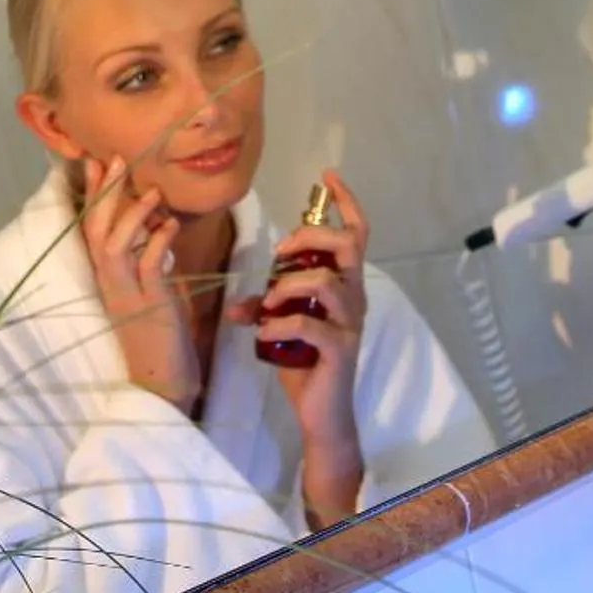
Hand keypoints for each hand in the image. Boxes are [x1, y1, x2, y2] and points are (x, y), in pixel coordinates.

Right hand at [78, 156, 199, 413]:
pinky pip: (148, 267)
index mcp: (108, 279)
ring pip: (115, 245)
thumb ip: (153, 264)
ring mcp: (127, 295)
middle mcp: (110, 284)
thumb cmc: (161, 339)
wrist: (163, 384)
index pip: (92, 229)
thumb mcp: (155, 293)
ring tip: (150, 191)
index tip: (93, 161)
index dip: (92, 195)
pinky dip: (157, 242)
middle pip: (96, 230)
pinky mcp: (150, 306)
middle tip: (114, 158)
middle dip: (104, 193)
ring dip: (131, 215)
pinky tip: (170, 226)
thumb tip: (160, 234)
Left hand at [230, 168, 368, 524]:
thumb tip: (237, 301)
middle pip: (349, 246)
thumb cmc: (306, 367)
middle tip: (282, 251)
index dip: (345, 202)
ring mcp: (349, 324)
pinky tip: (264, 331)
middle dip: (310, 238)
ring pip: (327, 283)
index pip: (356, 234)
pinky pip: (311, 324)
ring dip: (289, 285)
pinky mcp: (339, 350)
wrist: (321, 416)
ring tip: (267, 303)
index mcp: (344, 286)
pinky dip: (281, 323)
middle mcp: (354, 299)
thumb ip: (265, 308)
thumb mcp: (282, 329)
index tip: (328, 176)